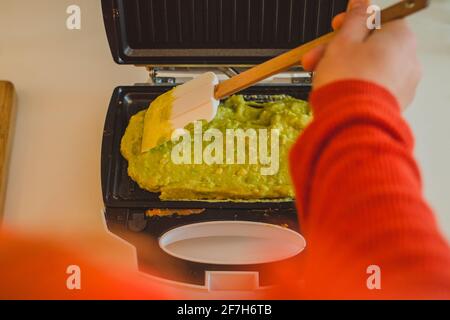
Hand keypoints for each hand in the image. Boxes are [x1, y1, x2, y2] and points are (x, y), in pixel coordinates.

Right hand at [302, 0, 421, 109]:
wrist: (351, 122)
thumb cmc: (349, 82)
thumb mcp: (344, 41)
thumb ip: (354, 19)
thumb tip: (362, 4)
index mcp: (401, 38)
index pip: (378, 20)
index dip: (351, 23)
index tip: (334, 27)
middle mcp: (408, 61)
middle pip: (369, 46)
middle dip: (338, 50)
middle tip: (316, 56)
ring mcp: (402, 85)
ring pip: (368, 68)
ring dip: (342, 68)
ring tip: (318, 77)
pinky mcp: (392, 104)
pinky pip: (370, 87)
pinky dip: (353, 85)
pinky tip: (335, 90)